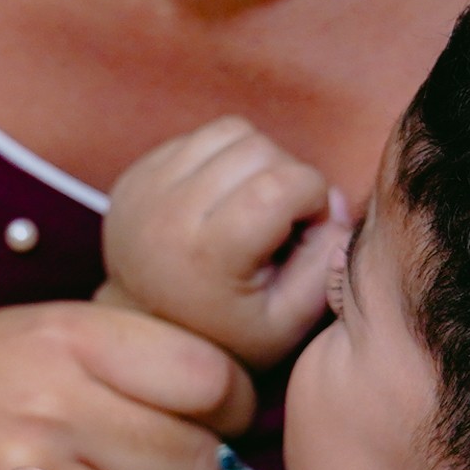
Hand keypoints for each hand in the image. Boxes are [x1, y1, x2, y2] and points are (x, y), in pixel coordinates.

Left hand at [101, 116, 352, 367]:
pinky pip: (199, 137)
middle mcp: (168, 212)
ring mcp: (145, 188)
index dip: (314, 199)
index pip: (286, 183)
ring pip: (231, 132)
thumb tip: (334, 199)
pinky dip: (224, 159)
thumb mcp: (290, 321)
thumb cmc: (229, 334)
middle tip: (280, 222)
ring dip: (257, 161)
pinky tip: (222, 201)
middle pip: (260, 148)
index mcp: (207, 253)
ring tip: (253, 206)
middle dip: (288, 177)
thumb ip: (327, 262)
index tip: (305, 232)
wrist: (149, 338)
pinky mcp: (135, 175)